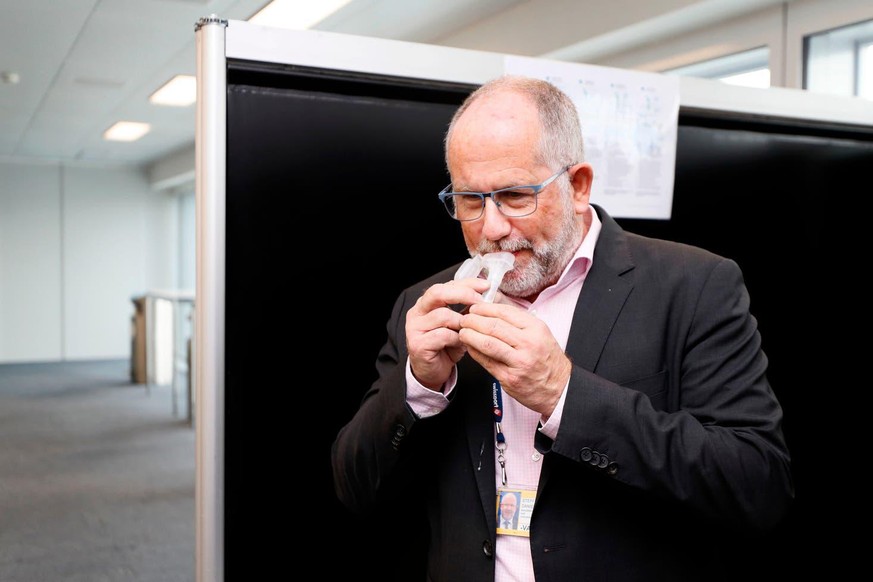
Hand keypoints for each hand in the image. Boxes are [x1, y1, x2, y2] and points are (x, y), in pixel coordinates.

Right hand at [406, 277, 490, 390]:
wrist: (432, 371)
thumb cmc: (446, 346)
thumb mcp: (459, 324)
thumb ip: (467, 310)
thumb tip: (490, 297)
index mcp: (427, 303)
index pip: (446, 285)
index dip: (467, 284)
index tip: (485, 286)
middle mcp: (417, 312)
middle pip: (438, 293)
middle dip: (462, 294)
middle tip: (480, 302)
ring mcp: (415, 328)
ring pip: (442, 315)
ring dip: (462, 322)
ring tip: (470, 330)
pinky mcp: (418, 344)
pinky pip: (441, 335)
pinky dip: (456, 338)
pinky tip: (461, 343)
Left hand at [459, 302, 570, 416]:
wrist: (559, 388)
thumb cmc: (548, 360)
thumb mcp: (540, 333)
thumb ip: (518, 321)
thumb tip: (493, 309)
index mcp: (536, 329)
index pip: (505, 312)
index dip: (485, 308)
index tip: (475, 307)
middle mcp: (528, 344)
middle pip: (493, 326)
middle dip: (474, 320)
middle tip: (464, 319)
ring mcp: (519, 362)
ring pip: (488, 343)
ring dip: (470, 335)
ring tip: (463, 331)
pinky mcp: (509, 378)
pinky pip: (487, 362)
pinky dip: (474, 352)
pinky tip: (469, 346)